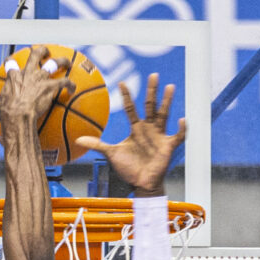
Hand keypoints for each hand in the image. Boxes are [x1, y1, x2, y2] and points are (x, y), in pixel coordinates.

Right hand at [0, 48, 63, 150]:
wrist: (17, 115)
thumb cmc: (5, 114)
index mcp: (13, 77)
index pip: (11, 64)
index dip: (12, 61)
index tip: (12, 61)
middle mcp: (27, 73)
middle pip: (36, 55)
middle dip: (42, 51)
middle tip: (46, 52)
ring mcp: (40, 78)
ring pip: (54, 63)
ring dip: (62, 62)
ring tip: (67, 62)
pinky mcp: (50, 86)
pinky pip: (64, 82)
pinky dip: (70, 84)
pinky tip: (73, 88)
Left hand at [88, 74, 185, 196]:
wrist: (141, 184)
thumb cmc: (129, 168)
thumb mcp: (112, 154)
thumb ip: (97, 145)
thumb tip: (78, 140)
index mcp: (136, 128)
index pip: (130, 108)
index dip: (126, 96)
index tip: (122, 82)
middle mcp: (149, 128)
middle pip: (150, 105)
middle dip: (152, 91)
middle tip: (154, 75)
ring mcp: (159, 136)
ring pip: (164, 115)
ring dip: (167, 101)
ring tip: (170, 86)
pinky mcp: (168, 146)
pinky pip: (178, 136)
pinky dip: (181, 129)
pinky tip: (182, 120)